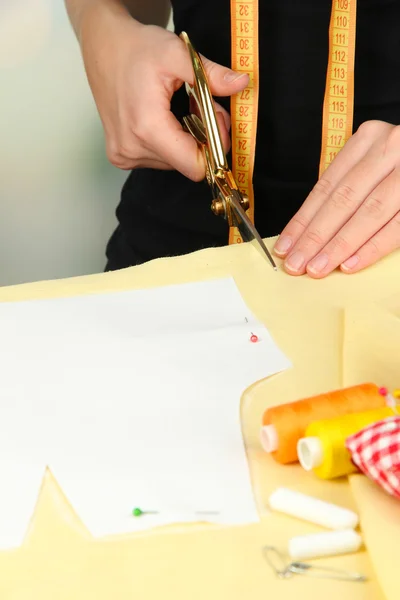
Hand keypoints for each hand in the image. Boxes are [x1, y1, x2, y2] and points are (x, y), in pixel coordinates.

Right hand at [79, 5, 247, 179]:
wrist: (104, 47)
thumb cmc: (136, 49)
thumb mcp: (178, 53)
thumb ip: (211, 74)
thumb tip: (241, 83)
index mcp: (147, 128)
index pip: (195, 166)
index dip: (214, 147)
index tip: (217, 122)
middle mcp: (132, 148)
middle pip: (187, 163)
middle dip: (201, 137)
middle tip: (199, 105)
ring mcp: (124, 155)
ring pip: (175, 162)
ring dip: (185, 138)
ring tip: (179, 109)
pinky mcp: (121, 156)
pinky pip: (159, 159)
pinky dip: (170, 141)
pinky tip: (164, 118)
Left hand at [273, 120, 399, 276]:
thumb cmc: (398, 167)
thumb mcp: (373, 163)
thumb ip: (346, 189)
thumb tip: (307, 232)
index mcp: (368, 139)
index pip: (326, 186)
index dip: (303, 220)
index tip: (284, 246)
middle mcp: (391, 147)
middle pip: (344, 199)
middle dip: (316, 237)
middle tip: (296, 265)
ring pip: (369, 212)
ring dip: (340, 245)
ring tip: (317, 268)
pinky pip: (399, 225)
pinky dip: (373, 246)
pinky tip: (351, 264)